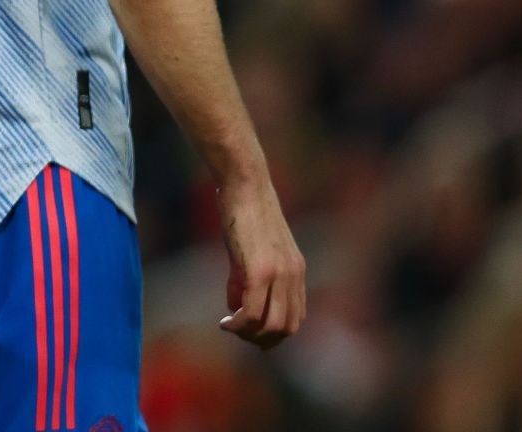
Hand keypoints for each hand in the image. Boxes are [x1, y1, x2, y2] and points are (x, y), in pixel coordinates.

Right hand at [217, 174, 305, 348]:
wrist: (245, 183)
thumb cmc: (243, 209)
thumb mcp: (250, 247)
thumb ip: (245, 277)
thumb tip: (236, 305)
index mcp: (296, 269)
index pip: (295, 316)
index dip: (274, 331)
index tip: (250, 330)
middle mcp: (293, 275)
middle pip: (287, 327)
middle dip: (262, 339)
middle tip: (238, 333)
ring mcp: (278, 274)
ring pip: (271, 325)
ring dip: (249, 334)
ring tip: (230, 327)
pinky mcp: (258, 271)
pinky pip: (252, 312)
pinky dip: (239, 324)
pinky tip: (225, 323)